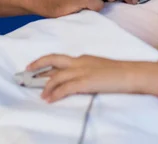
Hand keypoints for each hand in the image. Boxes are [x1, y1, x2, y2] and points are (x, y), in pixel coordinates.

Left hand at [26, 54, 157, 102]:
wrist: (130, 74)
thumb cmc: (118, 73)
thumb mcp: (99, 68)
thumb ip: (87, 71)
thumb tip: (77, 80)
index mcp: (83, 58)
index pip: (60, 59)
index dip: (45, 63)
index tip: (34, 66)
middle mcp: (80, 61)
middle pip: (54, 60)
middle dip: (38, 65)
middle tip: (27, 72)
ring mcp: (82, 70)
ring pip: (57, 75)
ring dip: (45, 85)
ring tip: (38, 93)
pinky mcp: (86, 81)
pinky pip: (65, 87)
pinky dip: (55, 93)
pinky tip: (49, 99)